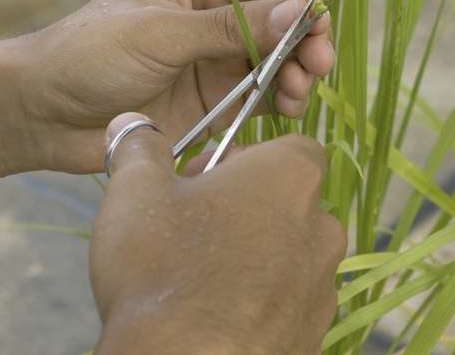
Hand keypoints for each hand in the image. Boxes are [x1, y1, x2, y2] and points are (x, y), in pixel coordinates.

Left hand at [19, 0, 334, 173]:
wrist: (46, 113)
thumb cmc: (90, 53)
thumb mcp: (160, 33)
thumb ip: (228, 27)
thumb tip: (297, 13)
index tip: (316, 23)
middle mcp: (214, 7)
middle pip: (281, 15)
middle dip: (305, 38)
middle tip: (317, 65)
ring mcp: (217, 53)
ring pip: (279, 56)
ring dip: (298, 71)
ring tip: (298, 92)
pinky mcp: (217, 96)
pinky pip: (263, 94)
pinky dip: (282, 100)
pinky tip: (287, 108)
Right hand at [90, 113, 345, 354]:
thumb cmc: (161, 271)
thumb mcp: (135, 191)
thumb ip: (140, 146)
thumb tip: (132, 122)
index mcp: (289, 177)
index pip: (292, 146)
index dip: (244, 157)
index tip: (200, 179)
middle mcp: (320, 228)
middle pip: (288, 201)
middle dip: (245, 207)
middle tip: (191, 228)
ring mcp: (321, 287)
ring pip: (288, 254)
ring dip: (253, 256)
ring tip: (198, 277)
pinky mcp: (313, 334)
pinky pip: (287, 303)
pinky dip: (258, 303)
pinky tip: (214, 314)